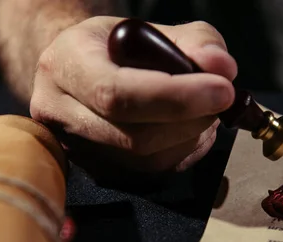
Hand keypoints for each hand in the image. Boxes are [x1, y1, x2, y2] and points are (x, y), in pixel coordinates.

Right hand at [29, 16, 236, 173]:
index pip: (116, 93)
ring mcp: (75, 148)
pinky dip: (182, 152)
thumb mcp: (151, 28)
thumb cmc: (117, 47)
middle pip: (133, 136)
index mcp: (65, 65)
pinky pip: (149, 173)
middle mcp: (59, 112)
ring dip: (190, 137)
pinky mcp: (95, 170)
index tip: (223, 89)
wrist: (78, 70)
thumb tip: (222, 67)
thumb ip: (193, 41)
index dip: (175, 97)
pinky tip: (191, 129)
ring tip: (207, 110)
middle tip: (223, 99)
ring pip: (145, 160)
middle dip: (190, 120)